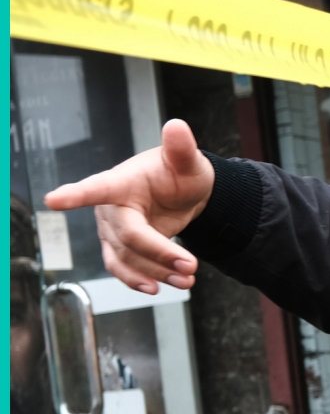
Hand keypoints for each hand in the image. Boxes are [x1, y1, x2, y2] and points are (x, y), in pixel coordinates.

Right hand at [42, 119, 213, 294]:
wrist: (184, 195)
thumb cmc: (179, 173)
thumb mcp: (187, 162)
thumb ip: (181, 148)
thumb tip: (177, 126)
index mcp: (121, 182)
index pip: (97, 188)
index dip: (76, 194)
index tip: (54, 199)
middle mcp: (110, 207)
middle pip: (127, 237)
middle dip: (159, 253)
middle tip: (190, 265)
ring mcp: (112, 230)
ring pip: (126, 259)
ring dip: (155, 273)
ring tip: (187, 280)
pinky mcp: (119, 248)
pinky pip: (123, 269)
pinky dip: (139, 280)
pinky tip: (159, 287)